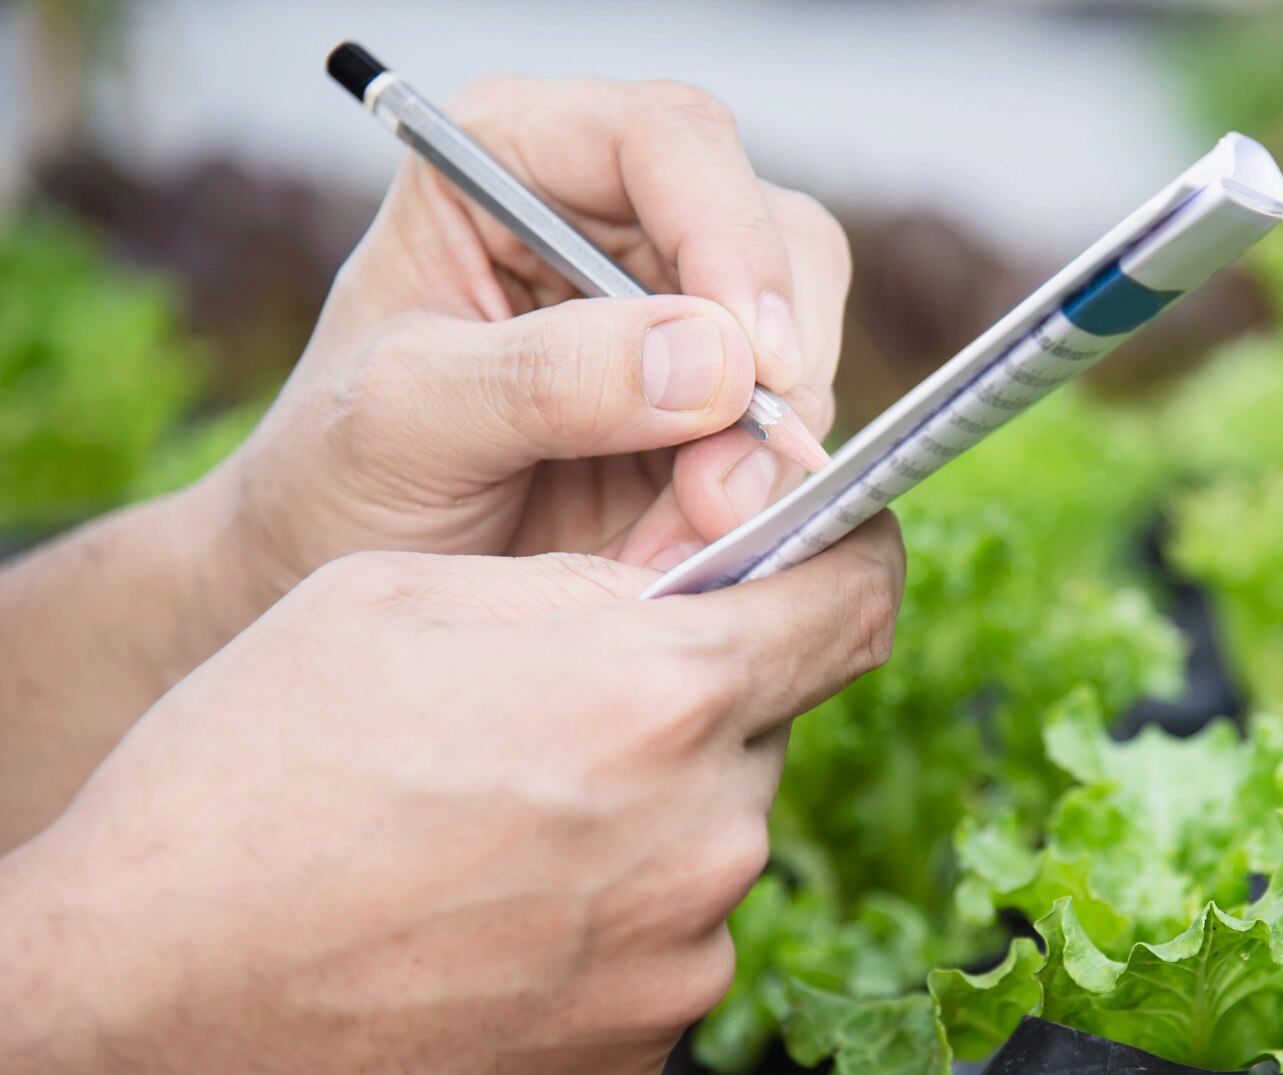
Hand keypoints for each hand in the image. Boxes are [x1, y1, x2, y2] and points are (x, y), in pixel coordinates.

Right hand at [0, 517, 901, 1074]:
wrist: (144, 1011)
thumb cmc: (250, 779)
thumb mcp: (410, 598)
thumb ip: (586, 587)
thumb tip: (682, 592)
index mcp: (664, 697)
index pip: (854, 602)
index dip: (850, 559)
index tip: (827, 552)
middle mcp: (707, 838)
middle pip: (756, 734)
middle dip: (685, 709)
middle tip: (553, 721)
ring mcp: (677, 965)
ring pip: (706, 849)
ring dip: (639, 824)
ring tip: (487, 836)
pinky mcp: (632, 1061)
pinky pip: (658, 957)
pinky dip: (601, 930)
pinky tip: (480, 928)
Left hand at [204, 75, 849, 612]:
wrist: (335, 578)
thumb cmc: (335, 474)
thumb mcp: (403, 421)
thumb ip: (546, 379)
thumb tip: (716, 361)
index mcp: (513, 161)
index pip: (665, 142)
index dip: (729, 237)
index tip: (754, 363)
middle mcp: (612, 216)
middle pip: (771, 234)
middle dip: (774, 364)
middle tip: (729, 486)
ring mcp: (675, 313)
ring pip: (801, 337)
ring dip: (772, 448)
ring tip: (690, 531)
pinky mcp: (713, 406)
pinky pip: (790, 431)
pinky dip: (764, 496)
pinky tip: (691, 544)